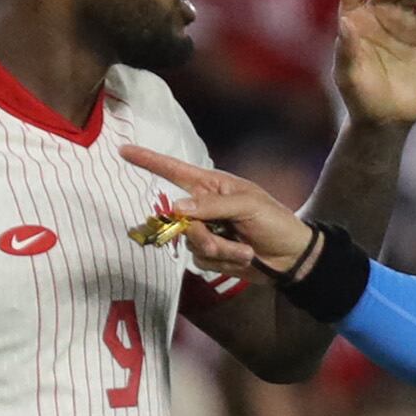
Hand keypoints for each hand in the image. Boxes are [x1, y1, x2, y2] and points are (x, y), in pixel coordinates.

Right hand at [119, 145, 314, 279]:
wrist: (291, 257)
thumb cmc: (274, 221)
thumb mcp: (247, 206)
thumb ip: (211, 206)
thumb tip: (177, 207)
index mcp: (211, 185)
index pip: (173, 171)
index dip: (149, 161)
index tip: (124, 151)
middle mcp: (203, 207)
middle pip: (179, 220)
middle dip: (204, 234)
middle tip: (230, 237)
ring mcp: (205, 231)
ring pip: (191, 244)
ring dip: (221, 251)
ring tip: (245, 249)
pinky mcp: (210, 254)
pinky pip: (201, 261)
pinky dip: (224, 263)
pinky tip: (243, 258)